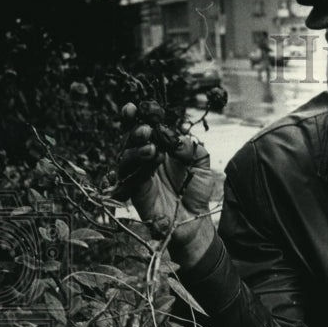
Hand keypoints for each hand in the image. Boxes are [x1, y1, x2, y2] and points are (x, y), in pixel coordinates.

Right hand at [112, 102, 214, 257]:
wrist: (194, 219)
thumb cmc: (195, 190)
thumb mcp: (201, 163)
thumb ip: (192, 147)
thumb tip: (179, 138)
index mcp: (159, 147)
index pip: (145, 127)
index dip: (139, 116)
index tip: (139, 106)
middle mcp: (145, 158)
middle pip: (130, 139)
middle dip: (135, 129)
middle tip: (147, 128)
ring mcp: (137, 174)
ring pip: (126, 155)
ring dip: (136, 146)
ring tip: (151, 143)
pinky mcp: (134, 190)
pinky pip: (129, 174)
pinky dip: (138, 163)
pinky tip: (151, 156)